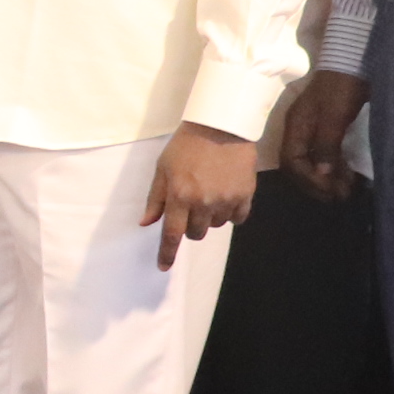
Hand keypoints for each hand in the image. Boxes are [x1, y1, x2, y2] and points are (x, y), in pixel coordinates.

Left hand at [146, 121, 259, 269]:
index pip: (171, 234)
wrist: (221, 126)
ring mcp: (227, 200)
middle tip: (190, 206)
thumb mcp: (162, 168)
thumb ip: (155, 198)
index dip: (167, 253)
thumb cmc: (186, 146)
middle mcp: (203, 203)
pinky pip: (238, 219)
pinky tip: (226, 197)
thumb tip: (147, 223)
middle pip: (195, 233)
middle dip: (190, 226)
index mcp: (179, 196)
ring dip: (210, 217)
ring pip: (216, 226)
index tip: (163, 267)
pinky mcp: (246, 195)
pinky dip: (231, 213)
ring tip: (209, 193)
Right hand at [281, 70, 369, 202]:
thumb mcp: (334, 116)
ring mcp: (313, 128)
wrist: (354, 58)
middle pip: (299, 166)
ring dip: (327, 178)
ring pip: (313, 161)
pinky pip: (326, 153)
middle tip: (340, 196)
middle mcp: (300, 130)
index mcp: (296, 127)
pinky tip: (348, 174)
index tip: (332, 191)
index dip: (310, 180)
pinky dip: (335, 167)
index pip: (292, 162)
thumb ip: (326, 145)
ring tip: (347, 189)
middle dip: (317, 184)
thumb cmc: (342, 87)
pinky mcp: (328, 126)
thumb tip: (323, 175)